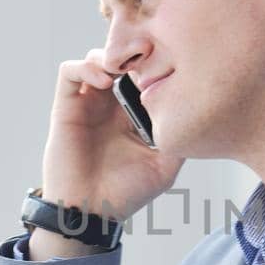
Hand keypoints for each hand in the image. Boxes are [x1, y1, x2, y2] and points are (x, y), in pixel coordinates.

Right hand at [40, 46, 184, 223]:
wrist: (91, 211)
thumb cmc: (125, 193)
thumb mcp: (164, 165)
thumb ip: (178, 139)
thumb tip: (197, 115)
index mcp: (133, 114)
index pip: (143, 76)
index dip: (154, 64)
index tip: (168, 64)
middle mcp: (110, 105)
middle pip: (121, 61)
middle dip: (133, 53)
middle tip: (147, 57)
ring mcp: (88, 104)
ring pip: (96, 59)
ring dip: (110, 56)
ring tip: (124, 69)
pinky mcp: (66, 106)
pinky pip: (70, 72)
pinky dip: (86, 66)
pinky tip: (105, 81)